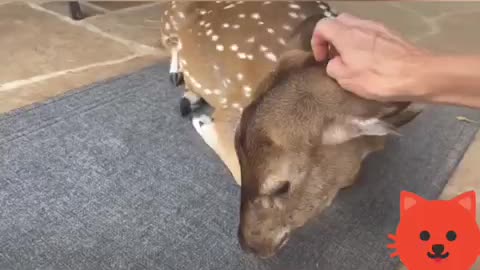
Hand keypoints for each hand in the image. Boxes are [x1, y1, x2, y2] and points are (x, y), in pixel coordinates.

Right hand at [311, 13, 430, 101]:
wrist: (418, 75)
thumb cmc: (378, 78)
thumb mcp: (347, 80)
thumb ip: (334, 68)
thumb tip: (335, 63)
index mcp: (346, 34)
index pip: (322, 25)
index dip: (316, 42)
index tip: (321, 59)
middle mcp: (361, 25)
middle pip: (339, 21)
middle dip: (332, 37)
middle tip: (335, 56)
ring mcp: (379, 27)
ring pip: (356, 26)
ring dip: (349, 40)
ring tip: (352, 60)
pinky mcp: (392, 35)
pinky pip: (371, 33)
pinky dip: (364, 42)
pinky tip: (370, 60)